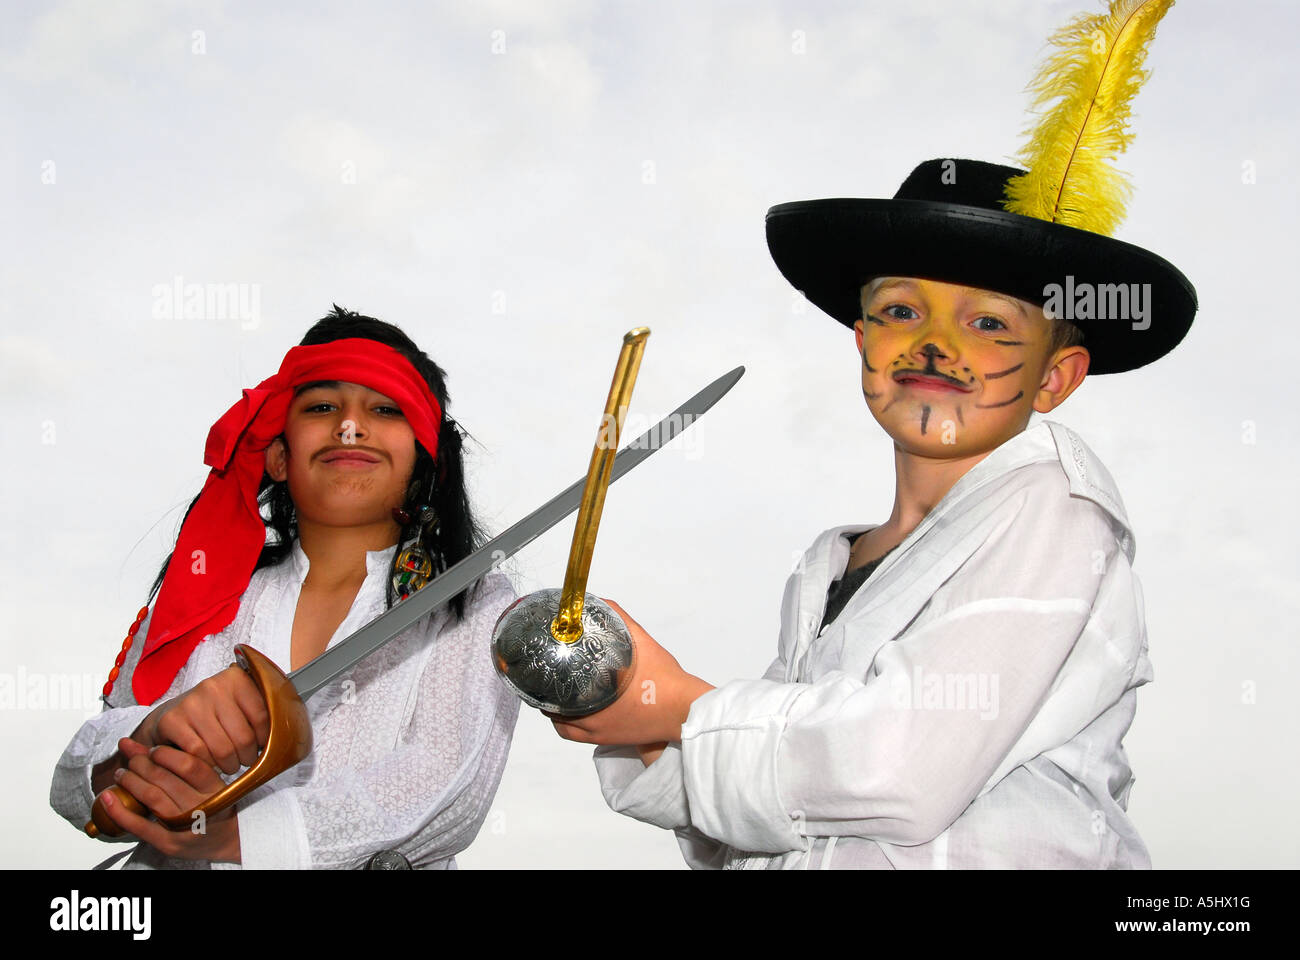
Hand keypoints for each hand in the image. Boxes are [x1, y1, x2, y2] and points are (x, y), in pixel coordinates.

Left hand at [99, 738, 239, 861]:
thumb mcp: (205, 781)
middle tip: (132, 762)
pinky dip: (119, 811)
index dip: (165, 754)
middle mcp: (203, 807)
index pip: (189, 765)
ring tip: (122, 774)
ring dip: (130, 781)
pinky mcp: (169, 843)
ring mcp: (185, 826)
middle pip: (165, 779)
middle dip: (141, 765)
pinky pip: (140, 826)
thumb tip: (130, 743)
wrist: (227, 841)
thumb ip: (175, 761)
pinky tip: (107, 798)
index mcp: (216, 788)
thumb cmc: (214, 805)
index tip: (153, 751)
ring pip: (152, 797)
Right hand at [133, 664, 269, 774]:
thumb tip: (286, 735)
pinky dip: (207, 765)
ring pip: (223, 749)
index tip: (263, 747)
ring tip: (230, 764)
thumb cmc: (212, 713)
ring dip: (229, 765)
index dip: (266, 739)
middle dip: (247, 757)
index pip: (263, 716)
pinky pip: (199, 753)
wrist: (169, 716)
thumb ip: (260, 712)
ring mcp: (191, 703)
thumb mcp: (238, 704)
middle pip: (243, 737)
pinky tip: (210, 763)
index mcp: (236, 679)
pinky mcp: (172, 720)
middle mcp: (213, 686)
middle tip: (244, 761)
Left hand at [548, 599, 713, 746]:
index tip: (537, 672)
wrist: (685, 709)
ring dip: (558, 714)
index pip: (554, 694)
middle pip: (556, 714)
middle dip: (548, 697)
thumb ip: (617, 620)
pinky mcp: (611, 741)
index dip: (540, 684)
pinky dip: (572, 727)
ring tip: (556, 697)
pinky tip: (574, 715)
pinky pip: (581, 738)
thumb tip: (598, 603)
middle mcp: (593, 720)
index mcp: (596, 696)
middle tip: (546, 682)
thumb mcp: (640, 641)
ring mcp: (602, 734)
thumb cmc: (664, 679)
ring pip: (566, 729)